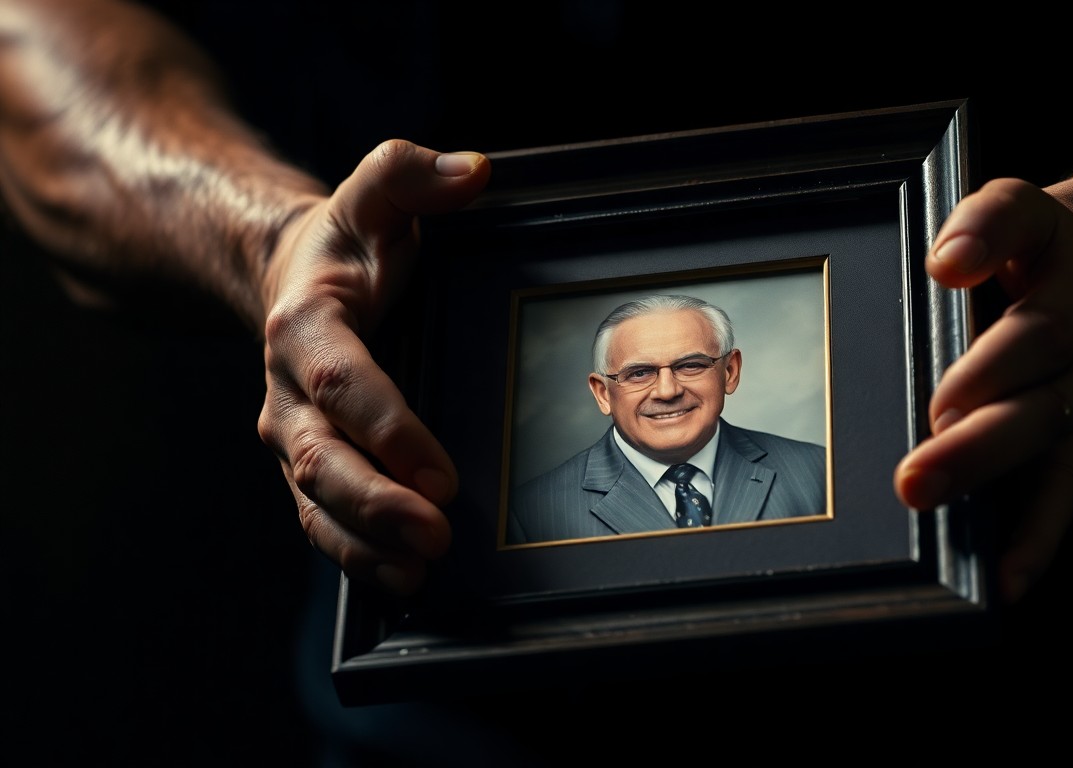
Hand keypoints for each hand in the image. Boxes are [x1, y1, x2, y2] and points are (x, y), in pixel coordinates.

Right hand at [257, 140, 490, 594]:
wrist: (291, 278)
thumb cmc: (347, 243)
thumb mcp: (375, 193)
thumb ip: (411, 172)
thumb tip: (473, 170)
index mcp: (306, 325)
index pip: (344, 385)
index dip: (390, 429)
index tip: (441, 471)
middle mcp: (287, 391)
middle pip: (322, 459)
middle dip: (376, 503)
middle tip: (436, 535)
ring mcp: (292, 435)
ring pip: (316, 502)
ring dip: (365, 543)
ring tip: (418, 573)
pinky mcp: (305, 465)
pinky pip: (321, 519)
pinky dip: (355, 554)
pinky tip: (400, 577)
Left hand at [893, 177, 1072, 603]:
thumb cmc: (1035, 246)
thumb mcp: (1017, 208)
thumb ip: (984, 225)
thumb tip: (947, 266)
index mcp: (1067, 287)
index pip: (1032, 317)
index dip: (992, 352)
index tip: (944, 345)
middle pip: (1034, 397)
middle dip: (974, 439)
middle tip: (914, 473)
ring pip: (1041, 445)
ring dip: (985, 477)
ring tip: (927, 502)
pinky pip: (1060, 497)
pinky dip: (1035, 542)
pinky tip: (1004, 582)